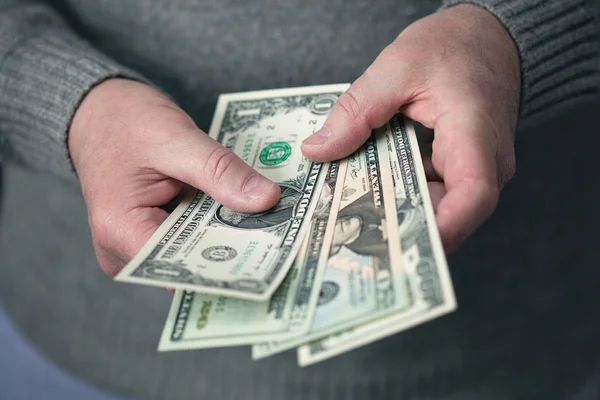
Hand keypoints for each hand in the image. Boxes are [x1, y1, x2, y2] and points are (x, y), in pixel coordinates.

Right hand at [69, 79, 279, 276]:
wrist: (100, 110)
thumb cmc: (125, 120)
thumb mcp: (176, 139)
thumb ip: (220, 171)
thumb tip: (267, 199)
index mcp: (119, 231)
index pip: (181, 267)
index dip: (228, 264)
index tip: (271, 257)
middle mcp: (124, 250)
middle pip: (189, 264)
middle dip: (235, 251)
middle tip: (283, 241)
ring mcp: (136, 244)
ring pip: (192, 253)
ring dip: (227, 238)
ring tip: (272, 229)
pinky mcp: (151, 233)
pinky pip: (188, 238)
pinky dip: (214, 226)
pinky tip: (246, 217)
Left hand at [301, 4, 519, 251]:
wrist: (487, 36)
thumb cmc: (453, 46)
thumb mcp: (396, 69)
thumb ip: (356, 112)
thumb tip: (317, 151)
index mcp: (475, 134)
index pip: (473, 195)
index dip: (443, 228)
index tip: (402, 246)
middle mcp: (484, 161)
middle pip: (449, 212)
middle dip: (401, 227)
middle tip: (351, 238)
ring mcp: (473, 167)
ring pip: (438, 206)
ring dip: (397, 212)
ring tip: (351, 218)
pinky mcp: (458, 167)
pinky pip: (432, 191)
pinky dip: (401, 194)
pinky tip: (367, 192)